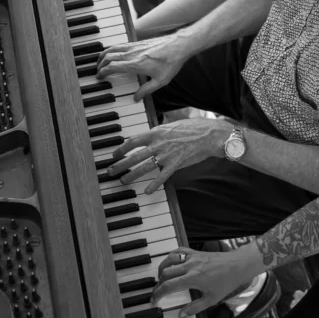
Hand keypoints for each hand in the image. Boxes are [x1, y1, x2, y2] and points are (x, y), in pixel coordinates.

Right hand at [96, 35, 190, 98]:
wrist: (179, 45)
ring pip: (112, 48)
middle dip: (100, 64)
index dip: (103, 72)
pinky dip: (112, 49)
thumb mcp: (161, 81)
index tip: (99, 77)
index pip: (112, 67)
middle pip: (109, 56)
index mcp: (136, 64)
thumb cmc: (171, 62)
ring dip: (104, 55)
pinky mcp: (137, 42)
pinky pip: (120, 45)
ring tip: (100, 62)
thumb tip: (135, 98)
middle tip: (97, 71)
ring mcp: (134, 47)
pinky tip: (113, 54)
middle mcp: (132, 54)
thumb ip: (146, 90)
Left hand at [107, 118, 229, 193]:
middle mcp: (158, 143)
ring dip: (132, 175)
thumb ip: (157, 133)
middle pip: (134, 156)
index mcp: (156, 132)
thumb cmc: (190, 128)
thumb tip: (146, 138)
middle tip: (110, 171)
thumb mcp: (170, 126)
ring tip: (123, 181)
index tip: (114, 155)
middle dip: (120, 164)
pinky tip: (146, 191)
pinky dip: (154, 185)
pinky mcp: (176, 164)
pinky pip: (162, 177)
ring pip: (144, 167)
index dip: (121, 149)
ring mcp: (166, 155)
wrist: (208, 134)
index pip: (132, 141)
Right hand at [153, 244, 264, 317]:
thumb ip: (194, 308)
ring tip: (160, 278)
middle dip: (158, 283)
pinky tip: (170, 262)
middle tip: (157, 292)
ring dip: (162, 269)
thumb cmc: (226, 282)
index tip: (153, 299)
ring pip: (169, 260)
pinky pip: (178, 251)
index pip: (169, 286)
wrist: (237, 266)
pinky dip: (171, 256)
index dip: (158, 293)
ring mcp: (192, 257)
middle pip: (165, 273)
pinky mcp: (195, 252)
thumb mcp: (211, 299)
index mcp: (192, 278)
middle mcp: (189, 266)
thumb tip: (181, 314)